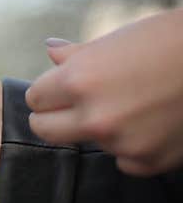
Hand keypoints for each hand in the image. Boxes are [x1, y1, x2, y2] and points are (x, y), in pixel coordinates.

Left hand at [26, 8, 182, 175]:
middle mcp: (95, 117)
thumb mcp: (116, 41)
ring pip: (88, 143)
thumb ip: (77, 55)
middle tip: (75, 107)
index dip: (48, 93)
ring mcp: (122, 143)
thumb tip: (51, 51)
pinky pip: (123, 160)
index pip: (35, 99)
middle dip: (54, 118)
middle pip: (45, 130)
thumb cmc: (167, 41)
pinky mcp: (148, 161)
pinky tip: (151, 124)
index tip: (59, 90)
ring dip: (100, 130)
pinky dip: (132, 148)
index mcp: (79, 81)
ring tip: (131, 106)